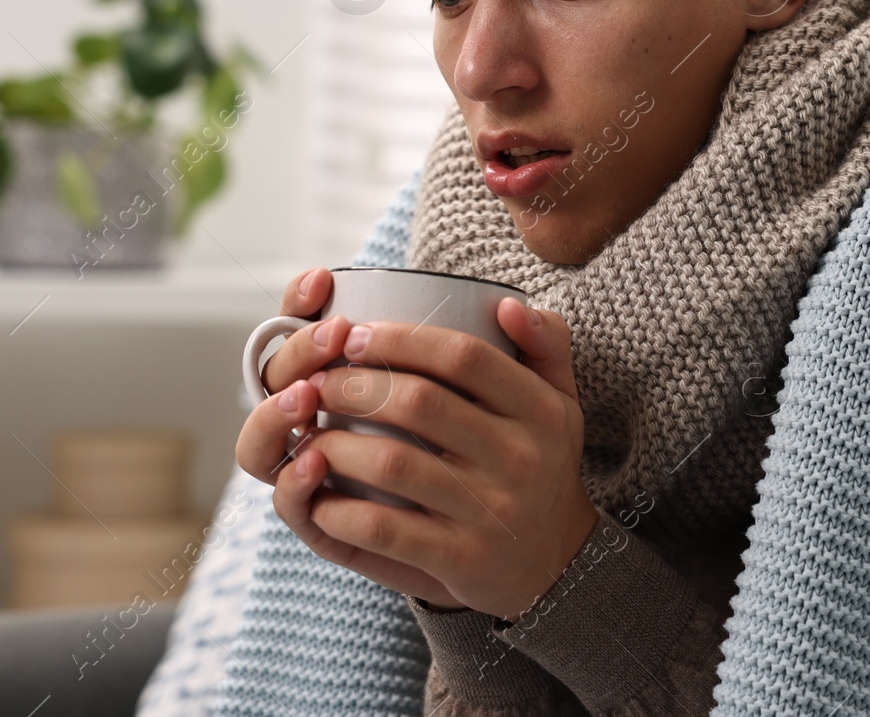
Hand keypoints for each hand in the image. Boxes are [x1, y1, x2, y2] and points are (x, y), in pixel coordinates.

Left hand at [241, 285, 599, 621]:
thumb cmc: (543, 466)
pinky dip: (341, 511)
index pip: (463, 355)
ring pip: (392, 463)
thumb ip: (546, 344)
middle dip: (352, 385)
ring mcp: (490, 511)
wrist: (558, 565)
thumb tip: (507, 304)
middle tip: (316, 383)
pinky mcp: (462, 560)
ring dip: (335, 443)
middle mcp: (519, 457)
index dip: (401, 338)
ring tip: (308, 434)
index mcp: (539, 410)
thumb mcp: (561, 402)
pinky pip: (385, 529)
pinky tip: (318, 496)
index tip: (355, 335)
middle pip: (418, 403)